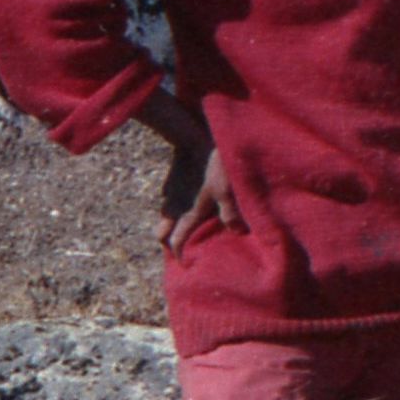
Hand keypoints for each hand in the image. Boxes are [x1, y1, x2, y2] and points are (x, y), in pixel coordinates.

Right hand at [160, 137, 238, 254]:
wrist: (195, 134)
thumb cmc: (214, 164)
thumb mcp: (227, 189)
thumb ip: (230, 213)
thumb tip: (237, 232)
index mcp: (188, 212)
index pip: (177, 241)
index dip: (178, 255)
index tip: (185, 265)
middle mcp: (175, 206)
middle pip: (162, 233)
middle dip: (167, 243)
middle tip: (180, 248)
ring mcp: (171, 192)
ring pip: (165, 216)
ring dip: (170, 224)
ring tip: (183, 228)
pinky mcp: (172, 179)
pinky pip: (169, 197)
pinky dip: (175, 204)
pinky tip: (187, 202)